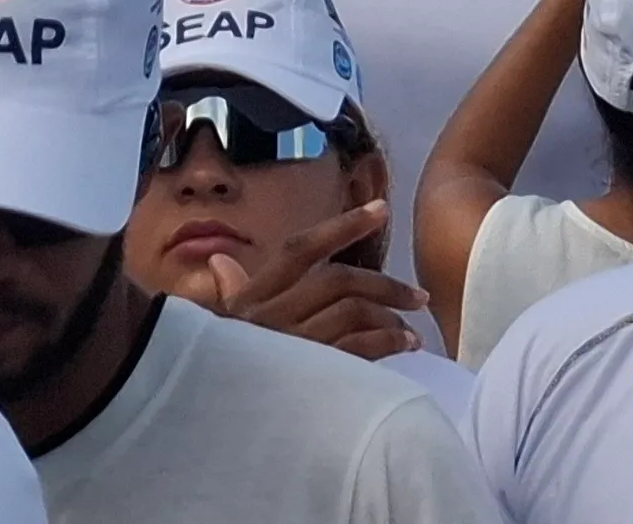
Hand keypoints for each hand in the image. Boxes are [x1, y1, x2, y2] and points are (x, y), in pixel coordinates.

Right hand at [200, 200, 425, 361]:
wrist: (213, 422)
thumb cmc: (220, 370)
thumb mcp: (220, 328)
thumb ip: (230, 290)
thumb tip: (218, 259)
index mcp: (253, 298)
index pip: (301, 250)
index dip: (342, 226)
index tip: (381, 210)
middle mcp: (272, 318)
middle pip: (338, 281)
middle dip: (385, 284)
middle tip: (418, 295)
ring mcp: (293, 348)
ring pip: (353, 314)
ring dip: (392, 318)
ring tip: (412, 329)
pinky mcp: (312, 379)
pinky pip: (359, 351)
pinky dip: (388, 343)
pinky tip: (404, 346)